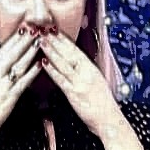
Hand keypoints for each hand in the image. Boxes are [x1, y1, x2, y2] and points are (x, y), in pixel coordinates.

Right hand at [0, 31, 42, 149]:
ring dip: (29, 52)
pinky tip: (40, 65)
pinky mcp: (8, 98)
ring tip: (40, 41)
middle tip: (34, 27)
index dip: (13, 39)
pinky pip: (22, 83)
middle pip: (10, 54)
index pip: (2, 51)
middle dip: (23, 40)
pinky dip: (31, 73)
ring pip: (18, 66)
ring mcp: (1, 87)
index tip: (22, 27)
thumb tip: (3, 65)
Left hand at [38, 33, 144, 149]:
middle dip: (55, 39)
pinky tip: (43, 62)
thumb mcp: (97, 84)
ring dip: (51, 50)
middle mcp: (87, 73)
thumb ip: (86, 74)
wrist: (110, 120)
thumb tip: (75, 65)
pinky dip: (52, 70)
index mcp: (92, 69)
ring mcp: (80, 83)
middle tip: (43, 28)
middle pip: (69, 53)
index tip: (54, 29)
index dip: (64, 39)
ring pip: (63, 63)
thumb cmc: (103, 105)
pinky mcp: (75, 94)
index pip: (76, 51)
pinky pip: (61, 80)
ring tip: (40, 40)